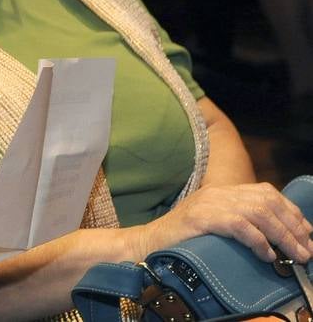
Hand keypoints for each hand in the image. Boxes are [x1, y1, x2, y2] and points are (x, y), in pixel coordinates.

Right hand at [131, 183, 312, 262]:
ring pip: (259, 212)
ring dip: (282, 236)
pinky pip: (239, 225)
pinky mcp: (201, 218)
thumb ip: (238, 221)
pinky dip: (258, 241)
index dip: (291, 212)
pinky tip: (266, 254)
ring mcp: (209, 203)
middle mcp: (218, 192)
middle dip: (292, 227)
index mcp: (222, 191)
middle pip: (267, 202)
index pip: (266, 192)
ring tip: (293, 255)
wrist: (148, 243)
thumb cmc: (183, 239)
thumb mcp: (214, 224)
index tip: (305, 233)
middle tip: (305, 250)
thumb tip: (274, 236)